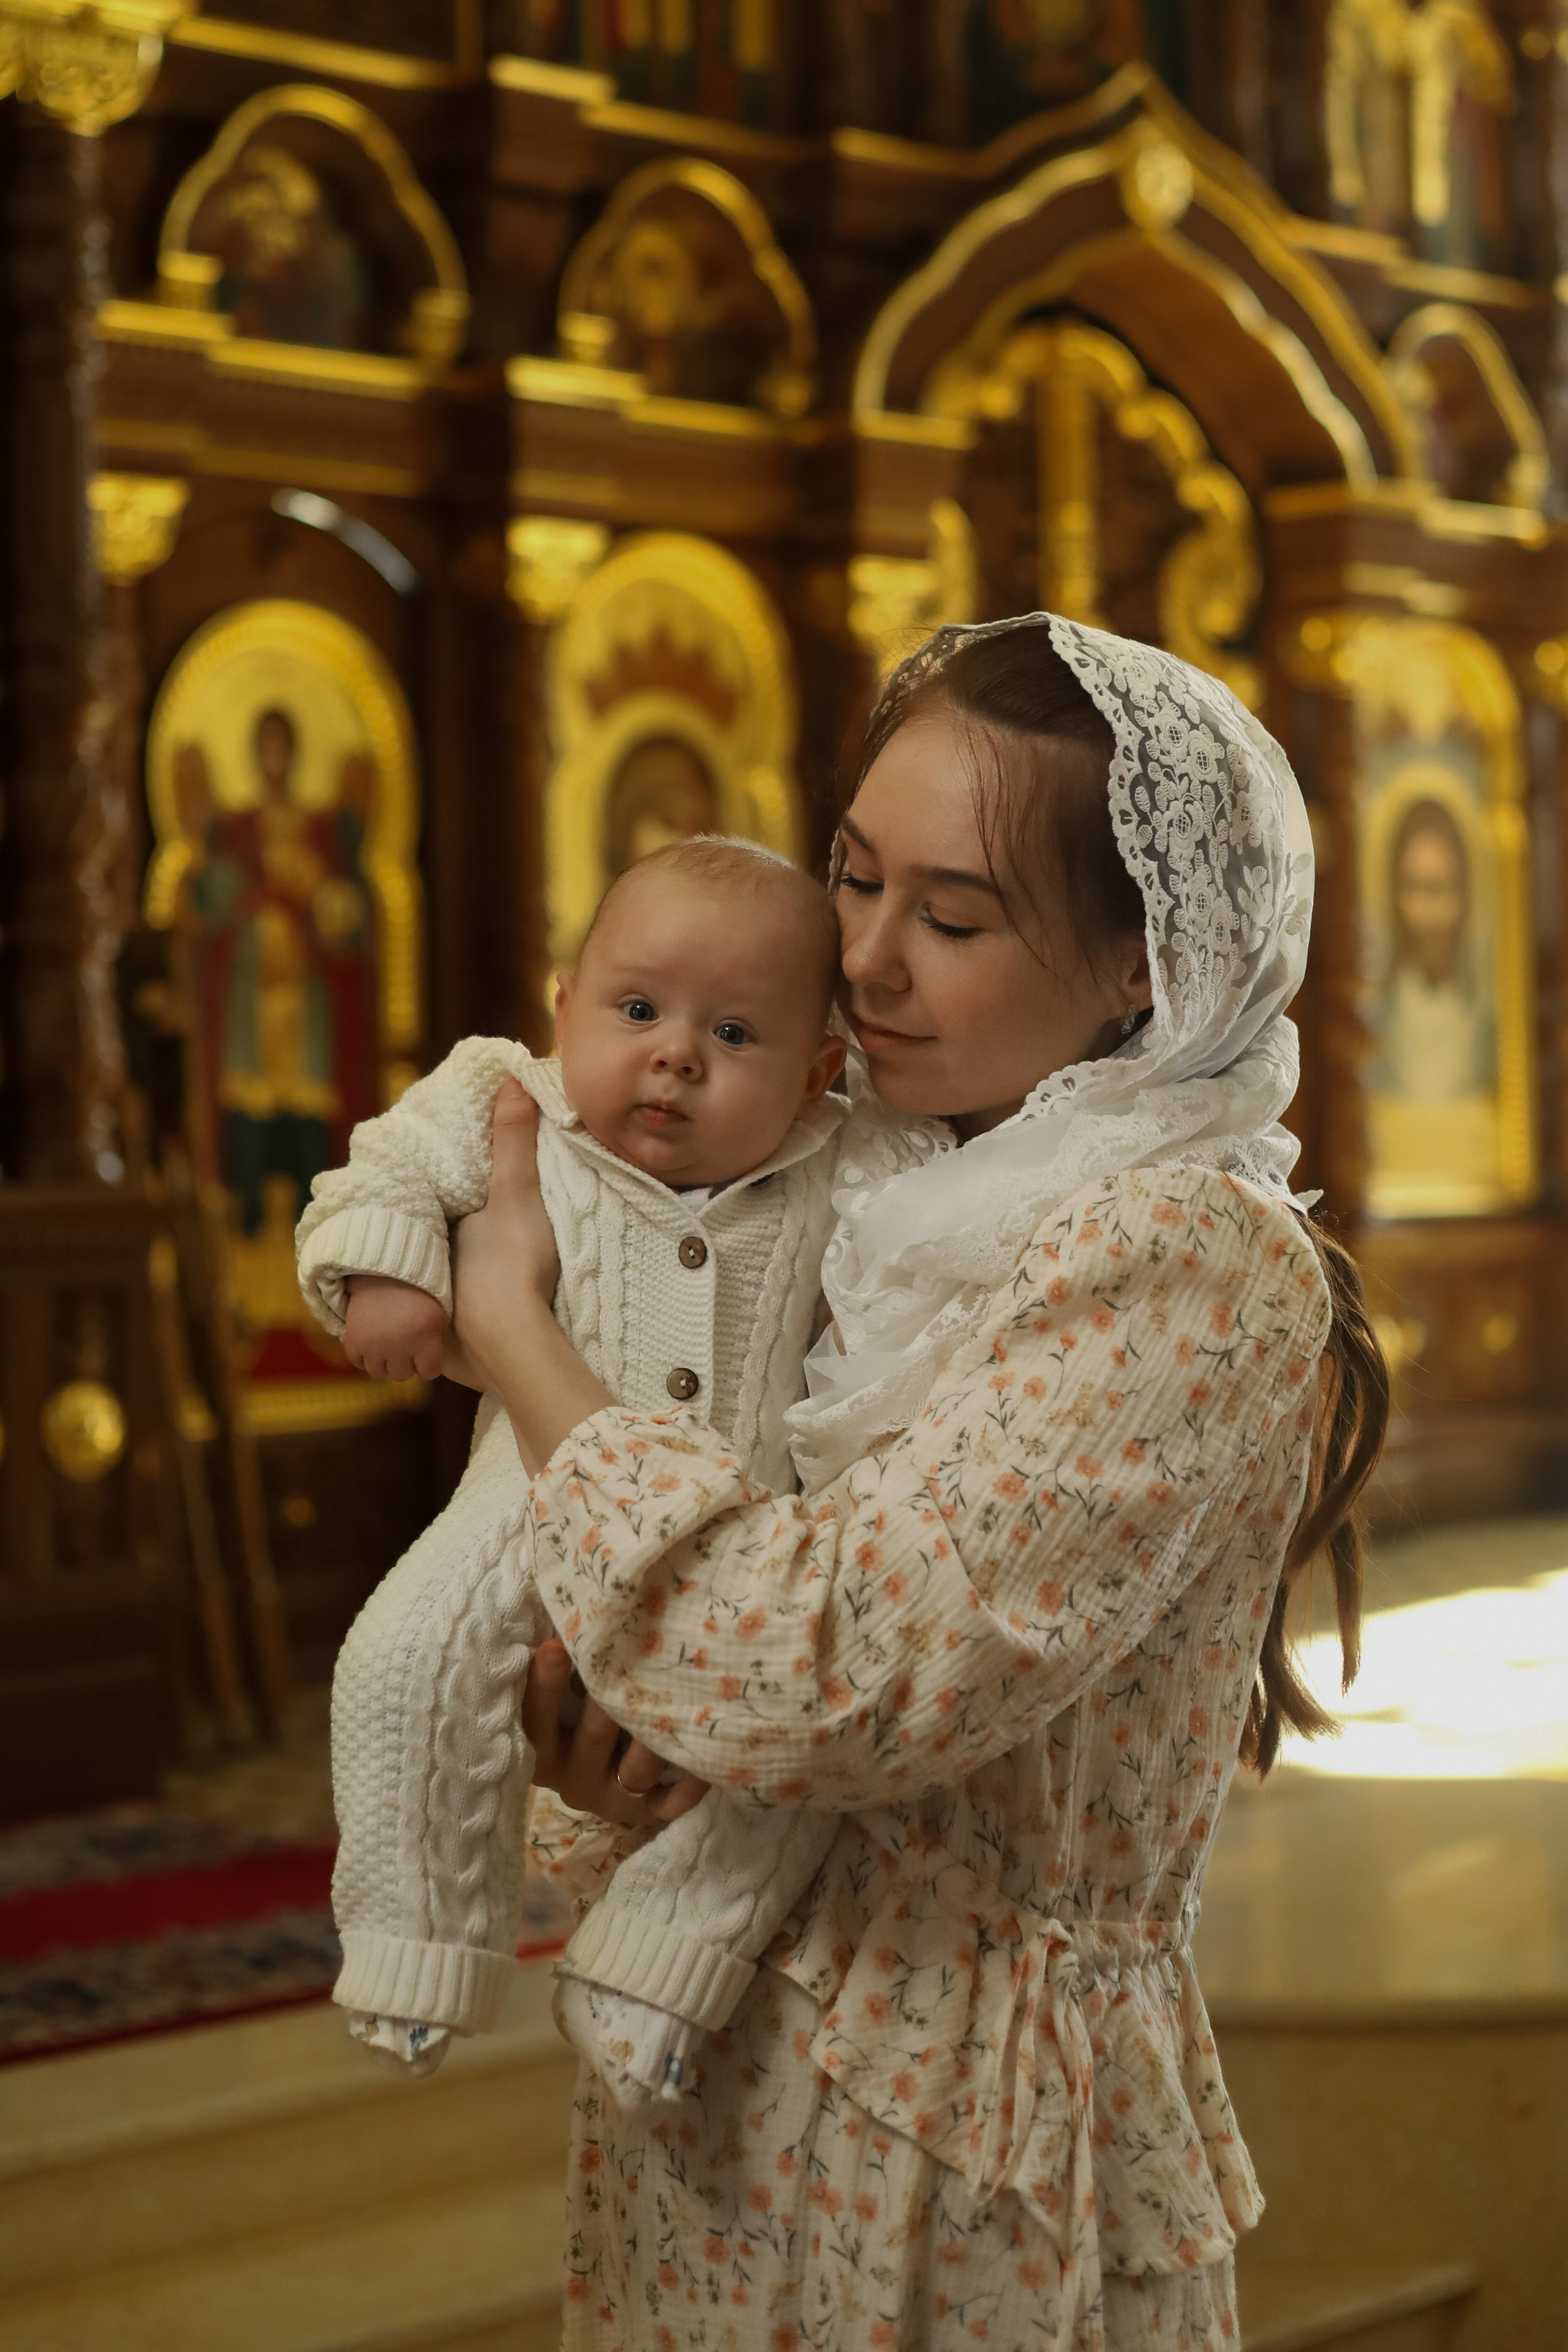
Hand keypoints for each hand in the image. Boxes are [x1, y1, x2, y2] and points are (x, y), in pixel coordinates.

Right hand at [343, 1275, 447, 1379]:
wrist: (383, 1269)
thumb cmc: (416, 1292)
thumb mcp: (437, 1315)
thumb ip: (435, 1343)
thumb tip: (427, 1368)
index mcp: (426, 1337)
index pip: (429, 1372)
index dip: (427, 1362)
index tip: (424, 1350)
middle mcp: (400, 1346)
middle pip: (402, 1374)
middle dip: (405, 1361)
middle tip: (403, 1341)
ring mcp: (374, 1346)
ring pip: (379, 1373)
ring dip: (383, 1360)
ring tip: (386, 1341)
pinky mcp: (353, 1341)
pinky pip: (359, 1363)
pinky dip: (364, 1355)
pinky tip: (371, 1340)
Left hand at [450, 1081, 561, 1386]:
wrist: (514, 1344)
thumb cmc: (510, 1264)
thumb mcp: (516, 1193)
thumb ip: (513, 1140)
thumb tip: (511, 1078)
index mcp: (430, 1235)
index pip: (427, 1212)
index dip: (439, 1205)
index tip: (454, 1202)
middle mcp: (417, 1275)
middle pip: (426, 1254)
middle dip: (431, 1249)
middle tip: (455, 1243)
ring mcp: (428, 1319)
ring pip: (428, 1295)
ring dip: (436, 1291)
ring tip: (456, 1285)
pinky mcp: (444, 1357)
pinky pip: (439, 1334)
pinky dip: (447, 1328)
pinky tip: (463, 1328)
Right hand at [523, 1640, 707, 1831]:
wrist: (601, 1781)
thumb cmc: (577, 1712)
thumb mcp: (560, 1695)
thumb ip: (561, 1662)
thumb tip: (570, 1604)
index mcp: (541, 1747)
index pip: (534, 1719)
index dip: (544, 1684)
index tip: (557, 1646)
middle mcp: (571, 1777)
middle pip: (594, 1737)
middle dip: (614, 1699)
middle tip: (634, 1659)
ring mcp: (610, 1797)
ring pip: (636, 1770)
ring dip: (657, 1737)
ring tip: (682, 1699)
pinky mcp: (645, 1812)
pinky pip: (672, 1801)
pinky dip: (692, 1780)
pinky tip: (709, 1754)